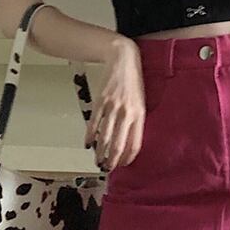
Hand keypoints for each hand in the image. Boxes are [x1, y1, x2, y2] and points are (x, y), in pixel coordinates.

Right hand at [83, 38, 145, 170]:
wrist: (123, 61)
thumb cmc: (134, 83)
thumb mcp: (141, 102)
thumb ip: (136, 121)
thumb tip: (129, 141)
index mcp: (140, 114)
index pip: (135, 144)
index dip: (128, 158)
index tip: (122, 165)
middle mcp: (126, 113)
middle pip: (119, 144)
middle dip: (112, 160)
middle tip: (107, 168)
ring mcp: (112, 107)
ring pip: (105, 137)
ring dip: (100, 152)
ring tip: (97, 161)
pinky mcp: (100, 101)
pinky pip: (93, 123)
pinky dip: (90, 136)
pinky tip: (88, 144)